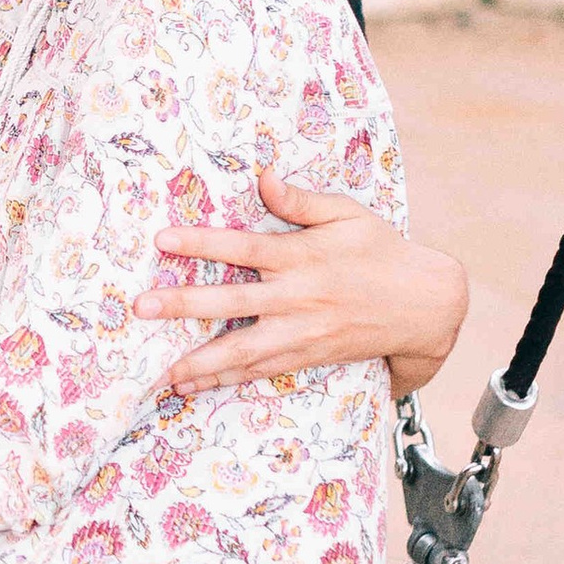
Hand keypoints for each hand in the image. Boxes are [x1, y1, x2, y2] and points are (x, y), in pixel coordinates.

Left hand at [138, 172, 468, 397]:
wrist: (422, 305)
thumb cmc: (380, 251)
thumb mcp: (347, 215)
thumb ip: (301, 201)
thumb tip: (264, 177)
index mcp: (301, 256)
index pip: (242, 246)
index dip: (201, 242)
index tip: (162, 239)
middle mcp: (296, 297)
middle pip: (231, 302)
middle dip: (183, 305)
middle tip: (141, 307)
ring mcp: (300, 331)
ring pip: (241, 349)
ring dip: (198, 360)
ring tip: (159, 371)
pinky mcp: (306, 355)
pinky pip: (258, 370)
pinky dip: (224, 378)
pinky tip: (191, 386)